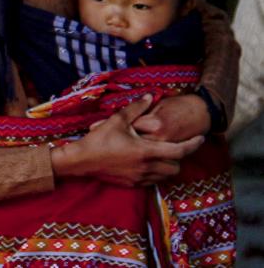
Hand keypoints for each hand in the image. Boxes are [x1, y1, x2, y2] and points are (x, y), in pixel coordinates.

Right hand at [51, 96, 203, 186]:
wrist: (80, 161)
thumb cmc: (98, 140)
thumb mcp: (117, 120)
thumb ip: (136, 108)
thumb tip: (151, 96)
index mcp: (147, 151)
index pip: (180, 150)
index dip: (194, 144)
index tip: (201, 138)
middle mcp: (147, 167)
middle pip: (176, 167)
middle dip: (179, 157)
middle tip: (175, 146)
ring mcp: (140, 178)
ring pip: (166, 176)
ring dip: (168, 166)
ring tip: (162, 155)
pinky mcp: (132, 184)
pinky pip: (153, 181)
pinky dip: (156, 174)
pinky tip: (147, 164)